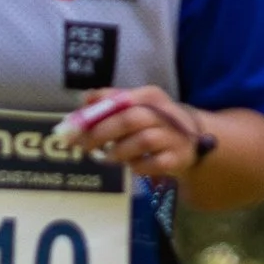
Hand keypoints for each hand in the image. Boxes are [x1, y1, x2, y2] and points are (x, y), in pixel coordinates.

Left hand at [61, 87, 210, 183]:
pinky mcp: (178, 158)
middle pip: (130, 119)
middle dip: (101, 133)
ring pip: (143, 141)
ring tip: (107, 157)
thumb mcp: (135, 107)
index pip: (120, 99)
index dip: (95, 112)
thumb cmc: (154, 124)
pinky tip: (131, 166)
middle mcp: (165, 114)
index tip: (72, 125)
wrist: (191, 143)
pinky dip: (138, 167)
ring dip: (119, 152)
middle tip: (83, 146)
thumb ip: (109, 101)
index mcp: (151, 96)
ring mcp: (174, 137)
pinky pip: (154, 164)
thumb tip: (84, 99)